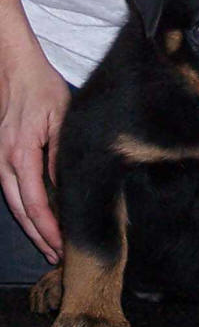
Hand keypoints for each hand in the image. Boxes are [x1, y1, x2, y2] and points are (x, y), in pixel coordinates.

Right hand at [0, 46, 69, 262]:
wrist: (17, 70)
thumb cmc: (42, 90)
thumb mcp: (60, 119)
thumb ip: (60, 155)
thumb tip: (64, 187)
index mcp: (22, 153)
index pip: (35, 202)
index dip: (48, 228)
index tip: (61, 246)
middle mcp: (6, 161)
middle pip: (21, 210)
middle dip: (39, 236)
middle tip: (56, 256)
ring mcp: (1, 159)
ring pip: (13, 203)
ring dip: (31, 226)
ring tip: (47, 246)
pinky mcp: (4, 156)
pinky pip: (11, 190)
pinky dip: (24, 209)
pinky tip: (36, 218)